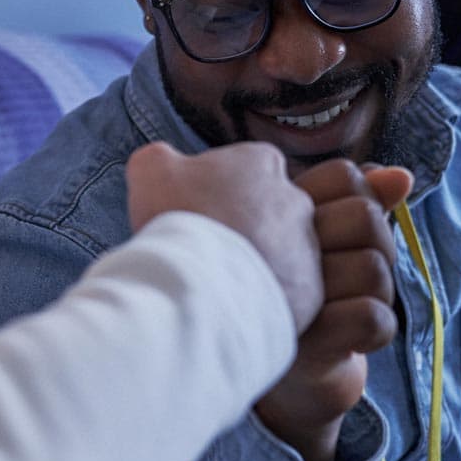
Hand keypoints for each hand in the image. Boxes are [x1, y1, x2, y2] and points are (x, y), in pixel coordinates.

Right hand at [126, 141, 321, 331]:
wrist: (204, 285)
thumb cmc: (181, 219)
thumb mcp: (151, 170)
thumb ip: (159, 158)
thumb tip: (160, 162)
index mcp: (262, 162)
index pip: (248, 167)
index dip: (220, 188)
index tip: (198, 208)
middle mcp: (295, 201)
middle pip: (267, 211)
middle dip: (243, 226)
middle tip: (208, 246)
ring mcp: (307, 247)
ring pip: (280, 253)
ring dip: (256, 261)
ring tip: (218, 279)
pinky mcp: (310, 291)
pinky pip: (288, 292)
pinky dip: (264, 296)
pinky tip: (233, 302)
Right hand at [253, 160, 412, 456]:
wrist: (288, 384)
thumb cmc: (309, 300)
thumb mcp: (333, 244)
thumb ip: (362, 204)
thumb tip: (401, 178)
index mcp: (271, 213)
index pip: (342, 176)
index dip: (361, 200)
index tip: (340, 232)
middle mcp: (269, 248)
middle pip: (364, 217)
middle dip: (378, 248)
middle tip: (349, 275)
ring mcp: (284, 297)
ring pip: (373, 269)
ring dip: (377, 292)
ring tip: (344, 305)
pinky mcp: (305, 345)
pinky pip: (373, 318)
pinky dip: (376, 327)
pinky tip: (350, 336)